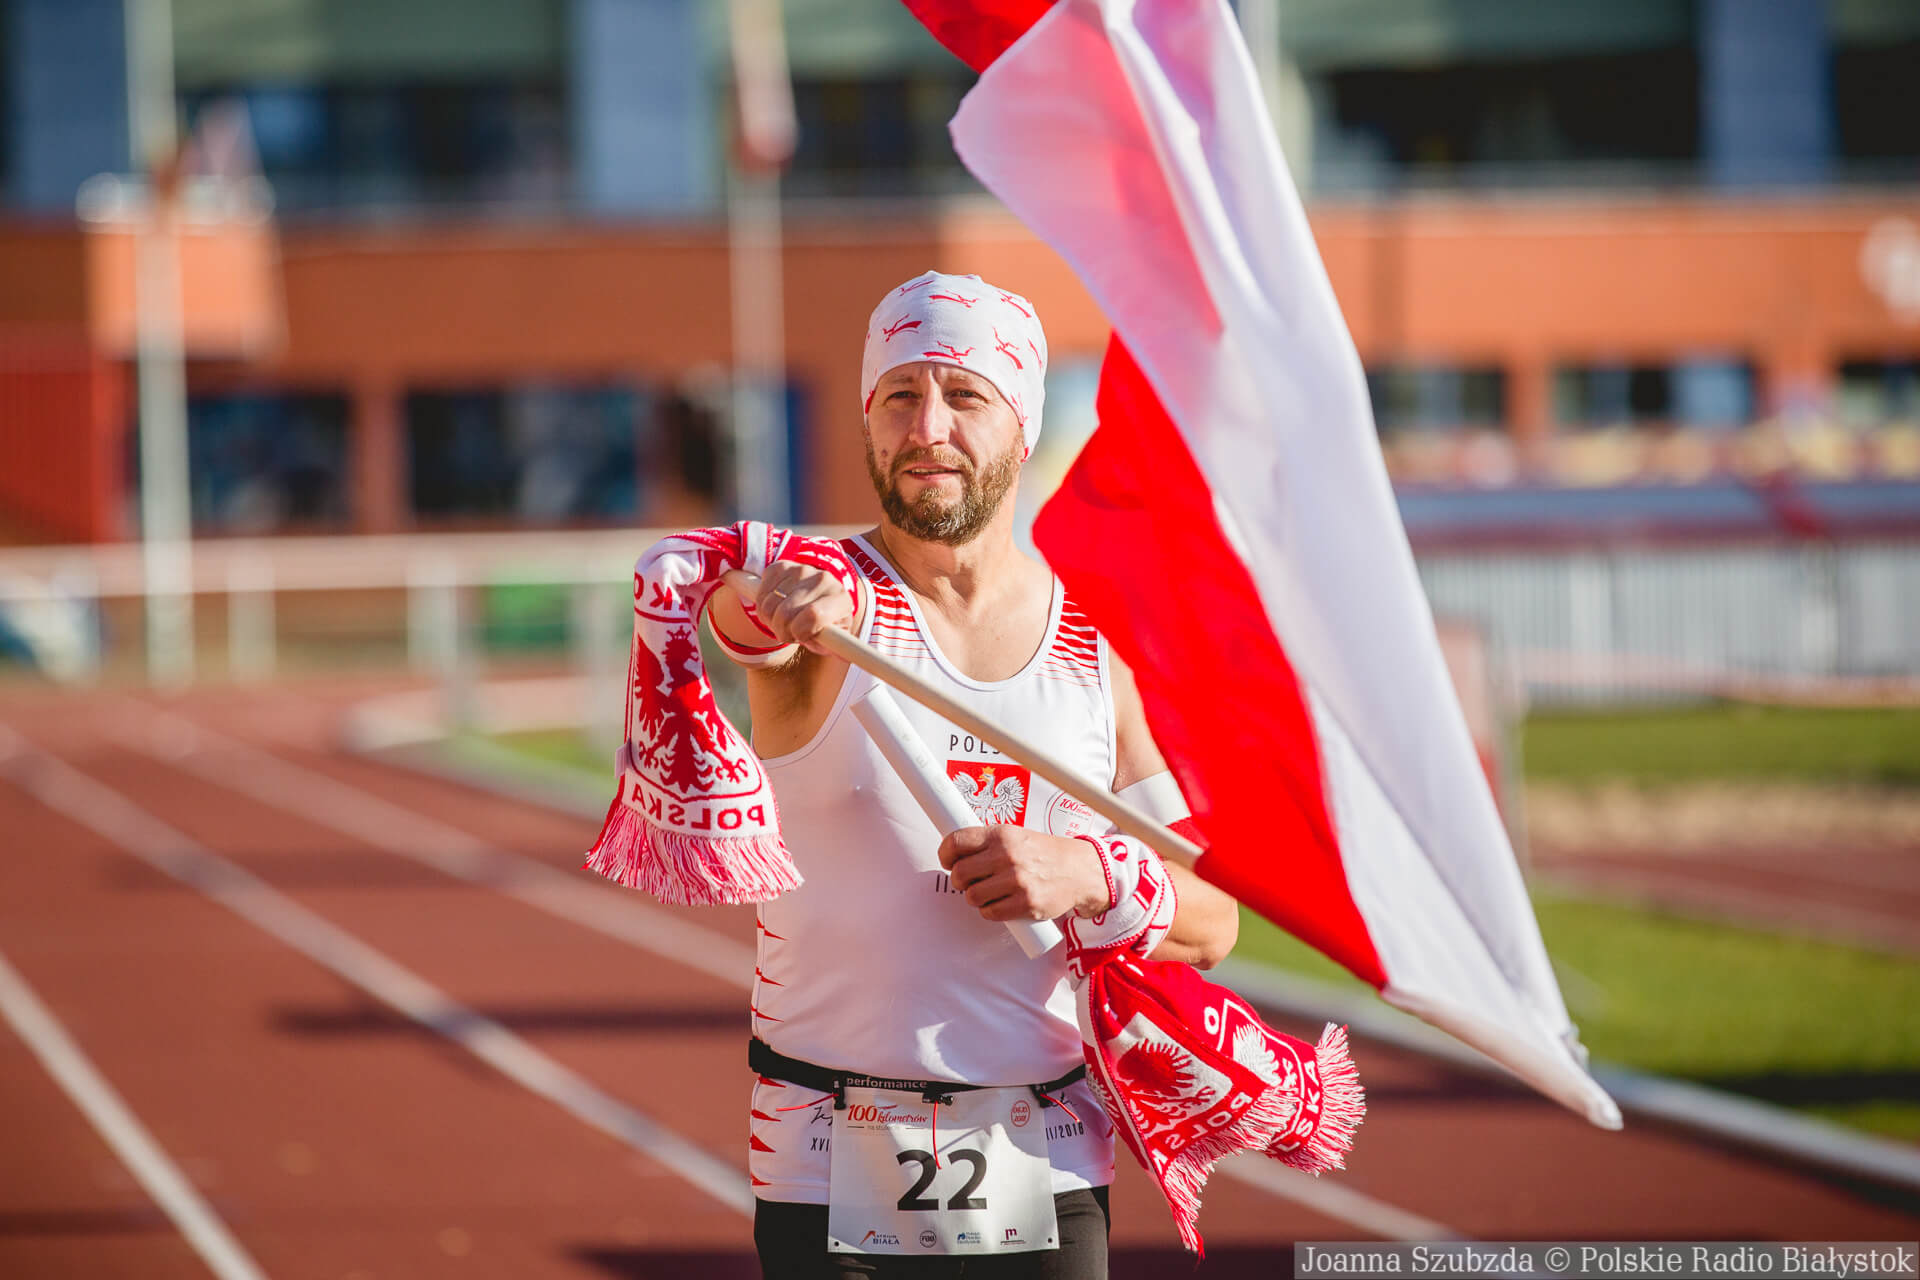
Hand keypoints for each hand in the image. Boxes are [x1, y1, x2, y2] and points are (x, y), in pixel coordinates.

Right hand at [752, 562, 854, 654]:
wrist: (819, 597)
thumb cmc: (826, 626)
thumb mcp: (834, 640)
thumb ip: (836, 648)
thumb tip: (842, 655)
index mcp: (841, 599)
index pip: (814, 614)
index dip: (800, 631)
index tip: (798, 637)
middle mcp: (823, 579)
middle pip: (787, 612)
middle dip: (782, 631)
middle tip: (789, 634)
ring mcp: (802, 570)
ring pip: (769, 605)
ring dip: (771, 620)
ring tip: (783, 622)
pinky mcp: (782, 566)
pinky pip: (761, 594)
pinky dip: (762, 608)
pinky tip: (776, 609)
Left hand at [937, 826, 1110, 922]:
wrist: (1079, 870)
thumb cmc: (1043, 853)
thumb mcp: (1015, 835)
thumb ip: (987, 842)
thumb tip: (954, 853)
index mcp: (1002, 834)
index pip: (956, 842)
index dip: (945, 854)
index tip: (947, 860)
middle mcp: (1007, 856)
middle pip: (959, 873)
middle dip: (959, 880)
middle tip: (969, 880)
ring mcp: (1016, 881)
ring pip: (972, 896)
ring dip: (975, 898)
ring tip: (988, 893)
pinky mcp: (1025, 904)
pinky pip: (990, 913)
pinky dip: (990, 911)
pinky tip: (1000, 903)